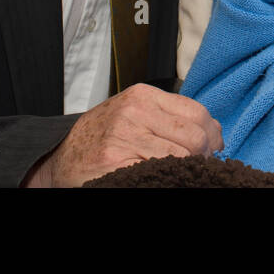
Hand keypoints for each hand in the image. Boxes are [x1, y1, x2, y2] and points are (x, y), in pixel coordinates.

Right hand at [22, 84, 222, 187]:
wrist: (59, 155)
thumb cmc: (101, 135)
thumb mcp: (134, 112)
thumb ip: (169, 115)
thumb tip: (213, 131)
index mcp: (143, 96)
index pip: (197, 112)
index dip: (212, 133)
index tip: (213, 146)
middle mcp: (134, 112)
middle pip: (193, 136)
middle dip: (202, 154)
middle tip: (197, 163)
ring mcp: (124, 137)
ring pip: (180, 156)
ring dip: (185, 168)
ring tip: (177, 171)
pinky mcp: (116, 162)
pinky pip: (159, 171)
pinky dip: (166, 177)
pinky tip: (160, 176)